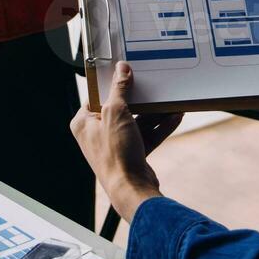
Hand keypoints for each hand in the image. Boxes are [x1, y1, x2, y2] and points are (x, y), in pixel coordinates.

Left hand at [71, 62, 182, 222]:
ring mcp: (115, 144)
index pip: (97, 96)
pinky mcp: (131, 154)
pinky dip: (160, 126)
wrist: (131, 189)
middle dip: (139, 98)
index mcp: (84, 123)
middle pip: (120, 108)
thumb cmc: (115, 153)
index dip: (111, 84)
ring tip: (170, 100)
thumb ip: (119, 89)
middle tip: (151, 84)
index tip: (126, 73)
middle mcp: (97, 134)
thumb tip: (121, 69)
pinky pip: (147, 135)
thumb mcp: (116, 112)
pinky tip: (175, 116)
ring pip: (137, 122)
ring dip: (155, 113)